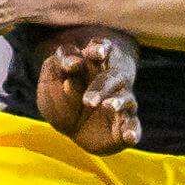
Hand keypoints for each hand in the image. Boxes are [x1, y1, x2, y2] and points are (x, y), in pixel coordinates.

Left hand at [35, 29, 139, 154]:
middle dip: (101, 86)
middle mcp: (112, 80)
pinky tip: (129, 136)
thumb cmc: (61, 94)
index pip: (100, 48)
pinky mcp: (125, 124)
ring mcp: (121, 102)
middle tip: (87, 101)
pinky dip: (132, 131)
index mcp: (93, 62)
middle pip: (112, 77)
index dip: (99, 49)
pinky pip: (133, 127)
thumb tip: (74, 68)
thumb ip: (59, 66)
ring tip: (108, 106)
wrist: (71, 126)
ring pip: (126, 99)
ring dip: (118, 102)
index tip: (96, 53)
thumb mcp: (51, 78)